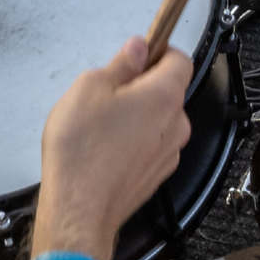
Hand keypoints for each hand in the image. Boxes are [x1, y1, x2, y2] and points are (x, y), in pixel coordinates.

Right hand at [32, 36, 194, 254]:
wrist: (79, 210)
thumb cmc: (82, 152)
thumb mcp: (89, 88)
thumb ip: (120, 63)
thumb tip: (137, 48)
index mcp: (164, 96)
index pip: (180, 59)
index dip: (158, 52)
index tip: (137, 55)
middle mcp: (176, 125)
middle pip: (168, 91)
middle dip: (141, 86)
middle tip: (106, 94)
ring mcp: (169, 154)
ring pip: (158, 120)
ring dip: (136, 116)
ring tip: (100, 127)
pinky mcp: (156, 175)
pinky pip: (150, 146)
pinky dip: (133, 142)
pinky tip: (104, 149)